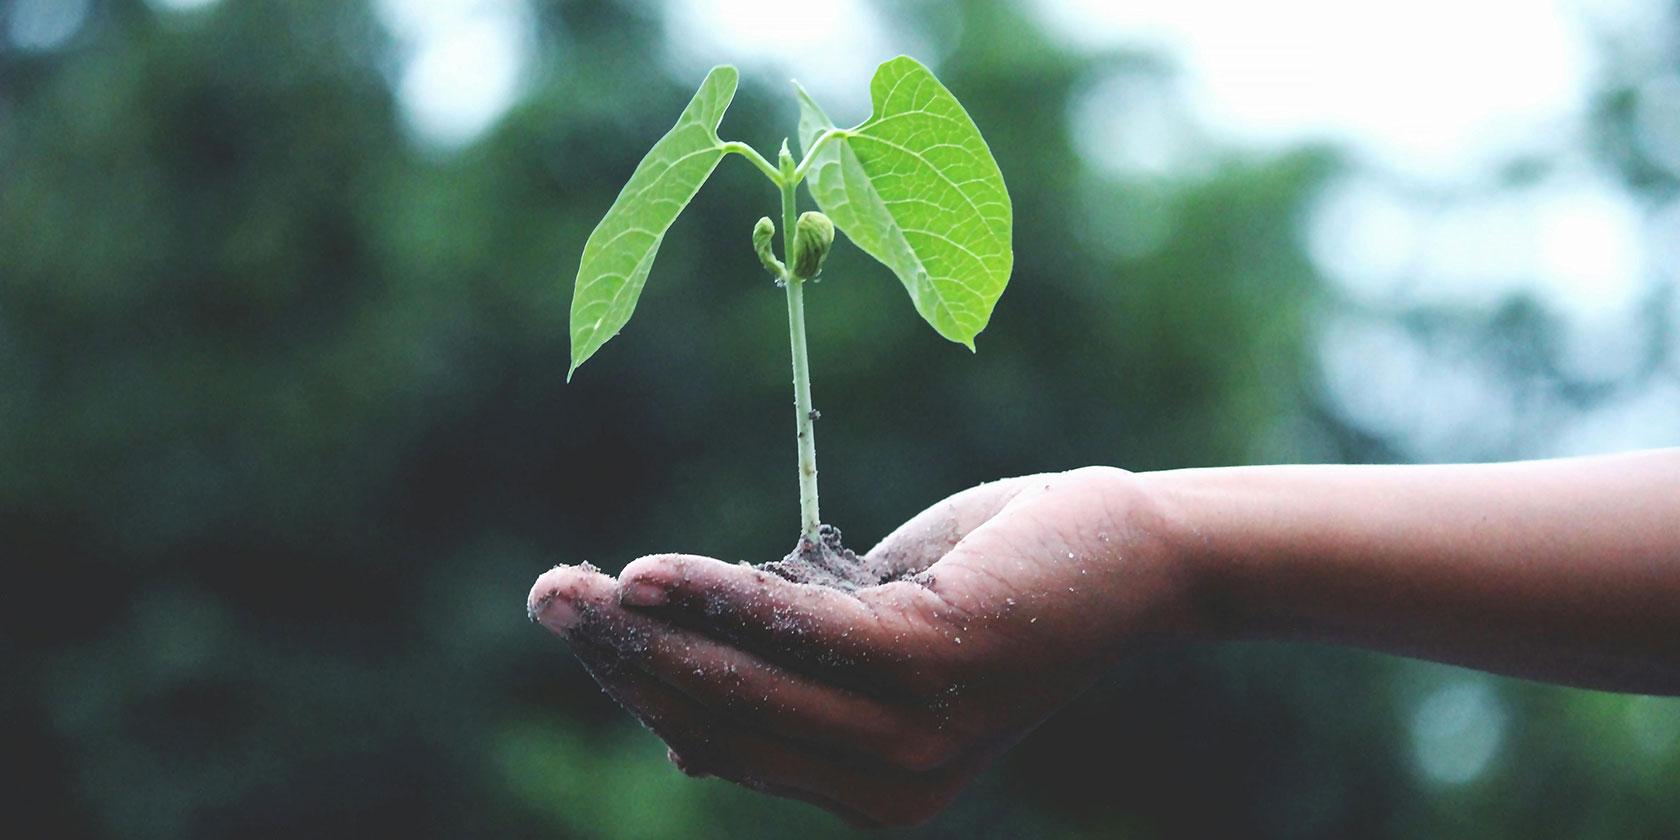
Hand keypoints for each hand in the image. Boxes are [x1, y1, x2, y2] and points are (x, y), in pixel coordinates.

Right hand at [526, 467, 1201, 827]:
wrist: (1129, 555)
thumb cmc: (994, 585)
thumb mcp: (876, 640)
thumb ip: (792, 681)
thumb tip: (678, 736)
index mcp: (872, 790)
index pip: (726, 743)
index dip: (641, 687)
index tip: (579, 625)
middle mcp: (891, 786)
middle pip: (720, 720)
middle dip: (622, 660)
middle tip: (546, 597)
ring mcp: (915, 734)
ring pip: (744, 684)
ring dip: (646, 632)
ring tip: (572, 586)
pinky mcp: (934, 664)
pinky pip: (797, 631)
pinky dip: (717, 598)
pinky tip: (650, 573)